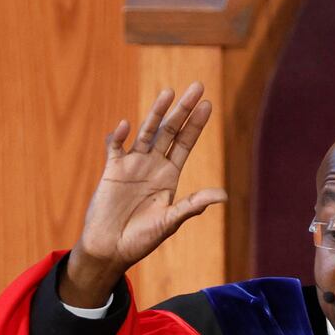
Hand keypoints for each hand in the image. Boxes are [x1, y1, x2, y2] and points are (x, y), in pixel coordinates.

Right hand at [60, 82, 226, 306]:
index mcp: (169, 175)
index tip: (208, 105)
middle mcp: (153, 165)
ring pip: (146, 131)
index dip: (196, 124)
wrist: (110, 248)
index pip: (185, 143)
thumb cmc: (142, 239)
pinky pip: (115, 147)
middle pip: (170, 131)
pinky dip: (119, 136)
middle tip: (197, 86)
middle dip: (183, 109)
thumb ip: (193, 205)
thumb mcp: (171, 221)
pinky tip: (126, 126)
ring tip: (168, 92)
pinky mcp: (112, 169)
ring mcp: (132, 164)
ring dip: (156, 113)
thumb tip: (223, 196)